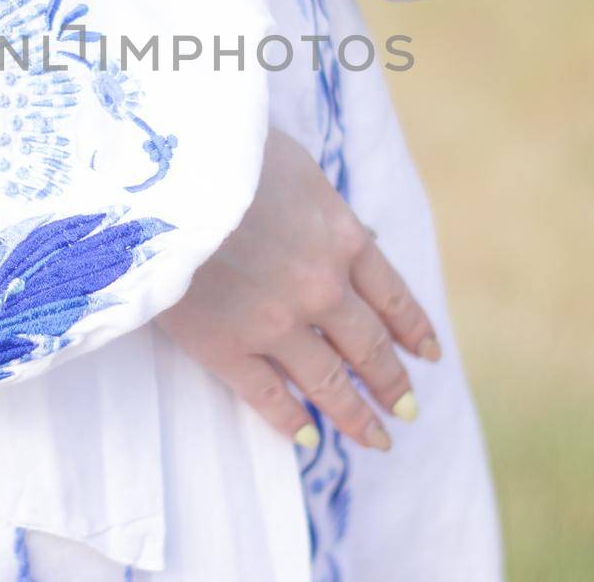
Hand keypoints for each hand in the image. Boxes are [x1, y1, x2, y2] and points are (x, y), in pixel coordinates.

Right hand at [157, 129, 442, 451]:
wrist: (165, 177)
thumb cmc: (228, 153)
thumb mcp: (297, 166)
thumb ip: (328, 208)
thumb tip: (364, 235)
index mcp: (342, 238)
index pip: (392, 296)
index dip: (413, 329)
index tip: (428, 356)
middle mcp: (321, 288)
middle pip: (368, 346)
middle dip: (392, 382)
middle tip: (407, 409)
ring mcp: (275, 323)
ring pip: (328, 383)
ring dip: (355, 417)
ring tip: (374, 440)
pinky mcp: (225, 346)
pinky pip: (267, 396)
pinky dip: (290, 422)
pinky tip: (306, 439)